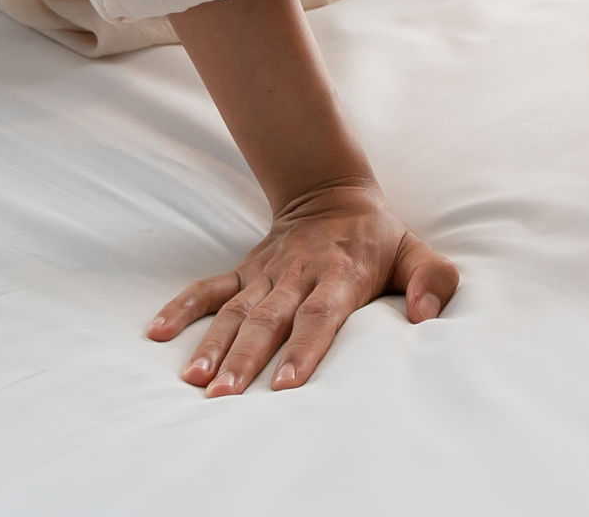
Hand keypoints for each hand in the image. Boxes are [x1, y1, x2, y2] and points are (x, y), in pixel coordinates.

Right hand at [145, 178, 456, 395]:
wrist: (331, 192)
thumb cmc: (378, 238)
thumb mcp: (417, 251)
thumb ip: (432, 280)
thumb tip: (424, 315)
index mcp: (340, 273)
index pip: (321, 314)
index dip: (304, 348)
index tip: (285, 384)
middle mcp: (297, 274)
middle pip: (269, 319)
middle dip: (246, 358)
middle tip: (224, 395)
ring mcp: (265, 273)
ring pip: (234, 311)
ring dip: (211, 344)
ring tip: (195, 380)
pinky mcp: (243, 272)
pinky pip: (207, 288)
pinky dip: (181, 307)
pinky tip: (156, 332)